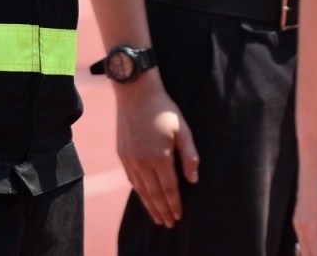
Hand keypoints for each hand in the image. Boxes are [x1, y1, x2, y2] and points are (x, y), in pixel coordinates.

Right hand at [114, 79, 198, 228]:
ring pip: (141, 190)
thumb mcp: (183, 129)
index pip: (169, 188)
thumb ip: (189, 156)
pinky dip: (139, 192)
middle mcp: (142, 161)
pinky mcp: (122, 155)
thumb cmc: (164, 109)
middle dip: (162, 211)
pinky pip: (131, 179)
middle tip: (169, 224)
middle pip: (154, 194)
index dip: (174, 204)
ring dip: (150, 206)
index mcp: (160, 156)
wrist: (136, 93)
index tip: (179, 216)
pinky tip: (145, 197)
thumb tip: (194, 180)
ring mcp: (130, 159)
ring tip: (157, 217)